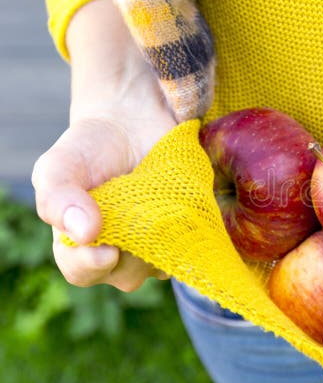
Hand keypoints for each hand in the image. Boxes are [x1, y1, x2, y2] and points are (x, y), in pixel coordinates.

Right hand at [32, 0, 175, 290]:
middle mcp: (129, 245)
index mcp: (88, 241)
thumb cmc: (92, 141)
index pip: (86, 270)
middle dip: (128, 253)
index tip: (98, 237)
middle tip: (134, 223)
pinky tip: (198, 212)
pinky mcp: (198, 216)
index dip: (89, 262)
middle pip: (130, 273)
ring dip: (166, 240)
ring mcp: (167, 234)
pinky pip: (204, 238)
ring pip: (169, 259)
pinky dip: (203, 233)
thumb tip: (85, 229)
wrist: (133, 109)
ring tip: (164, 207)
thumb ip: (59, 195)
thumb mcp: (61, 164)